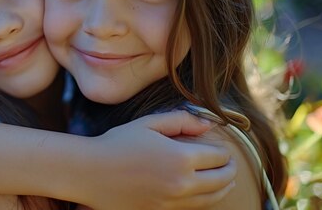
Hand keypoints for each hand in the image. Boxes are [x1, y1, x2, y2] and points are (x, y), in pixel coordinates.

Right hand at [79, 110, 235, 209]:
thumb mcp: (148, 124)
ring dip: (223, 187)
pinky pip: (195, 208)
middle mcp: (182, 184)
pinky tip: (201, 192)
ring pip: (213, 198)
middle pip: (223, 180)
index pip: (219, 157)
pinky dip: (205, 200)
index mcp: (181, 158)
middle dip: (229, 170)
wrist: (92, 173)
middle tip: (228, 164)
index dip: (223, 151)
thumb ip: (181, 121)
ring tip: (223, 179)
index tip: (220, 148)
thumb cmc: (117, 143)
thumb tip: (207, 124)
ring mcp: (173, 202)